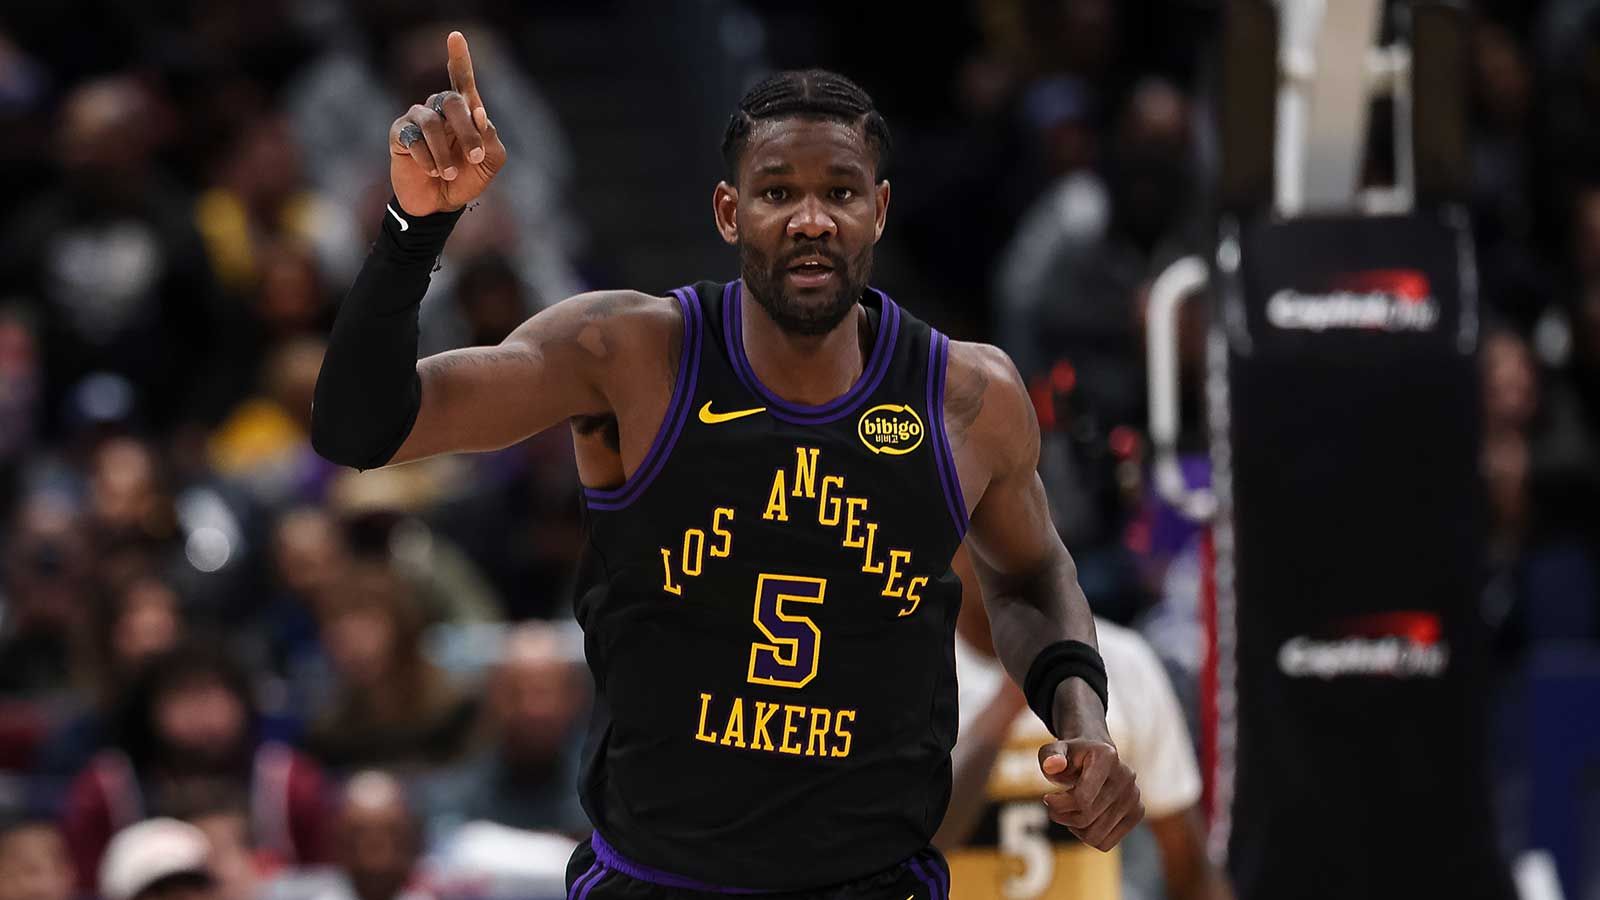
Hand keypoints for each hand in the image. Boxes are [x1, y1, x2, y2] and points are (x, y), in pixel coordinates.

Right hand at [388, 31, 506, 215]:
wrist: (440, 206)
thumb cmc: (466, 179)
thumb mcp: (489, 162)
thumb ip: (491, 140)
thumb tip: (481, 116)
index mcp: (464, 112)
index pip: (462, 80)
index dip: (459, 58)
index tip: (455, 36)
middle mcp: (439, 110)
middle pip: (452, 101)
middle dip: (467, 130)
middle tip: (475, 157)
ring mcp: (417, 120)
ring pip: (432, 122)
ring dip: (445, 152)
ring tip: (449, 173)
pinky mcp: (399, 135)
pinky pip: (413, 139)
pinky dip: (427, 158)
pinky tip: (431, 171)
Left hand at [1038, 739, 1143, 850]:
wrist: (1095, 757)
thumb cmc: (1070, 757)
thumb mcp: (1053, 752)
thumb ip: (1049, 757)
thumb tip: (1052, 766)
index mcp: (1106, 757)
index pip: (1081, 799)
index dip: (1058, 805)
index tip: (1048, 798)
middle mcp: (1126, 776)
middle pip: (1086, 818)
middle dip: (1063, 816)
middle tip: (1055, 807)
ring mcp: (1134, 795)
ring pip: (1095, 836)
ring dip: (1074, 828)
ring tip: (1069, 812)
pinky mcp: (1137, 812)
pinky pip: (1105, 843)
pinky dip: (1088, 837)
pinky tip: (1084, 819)